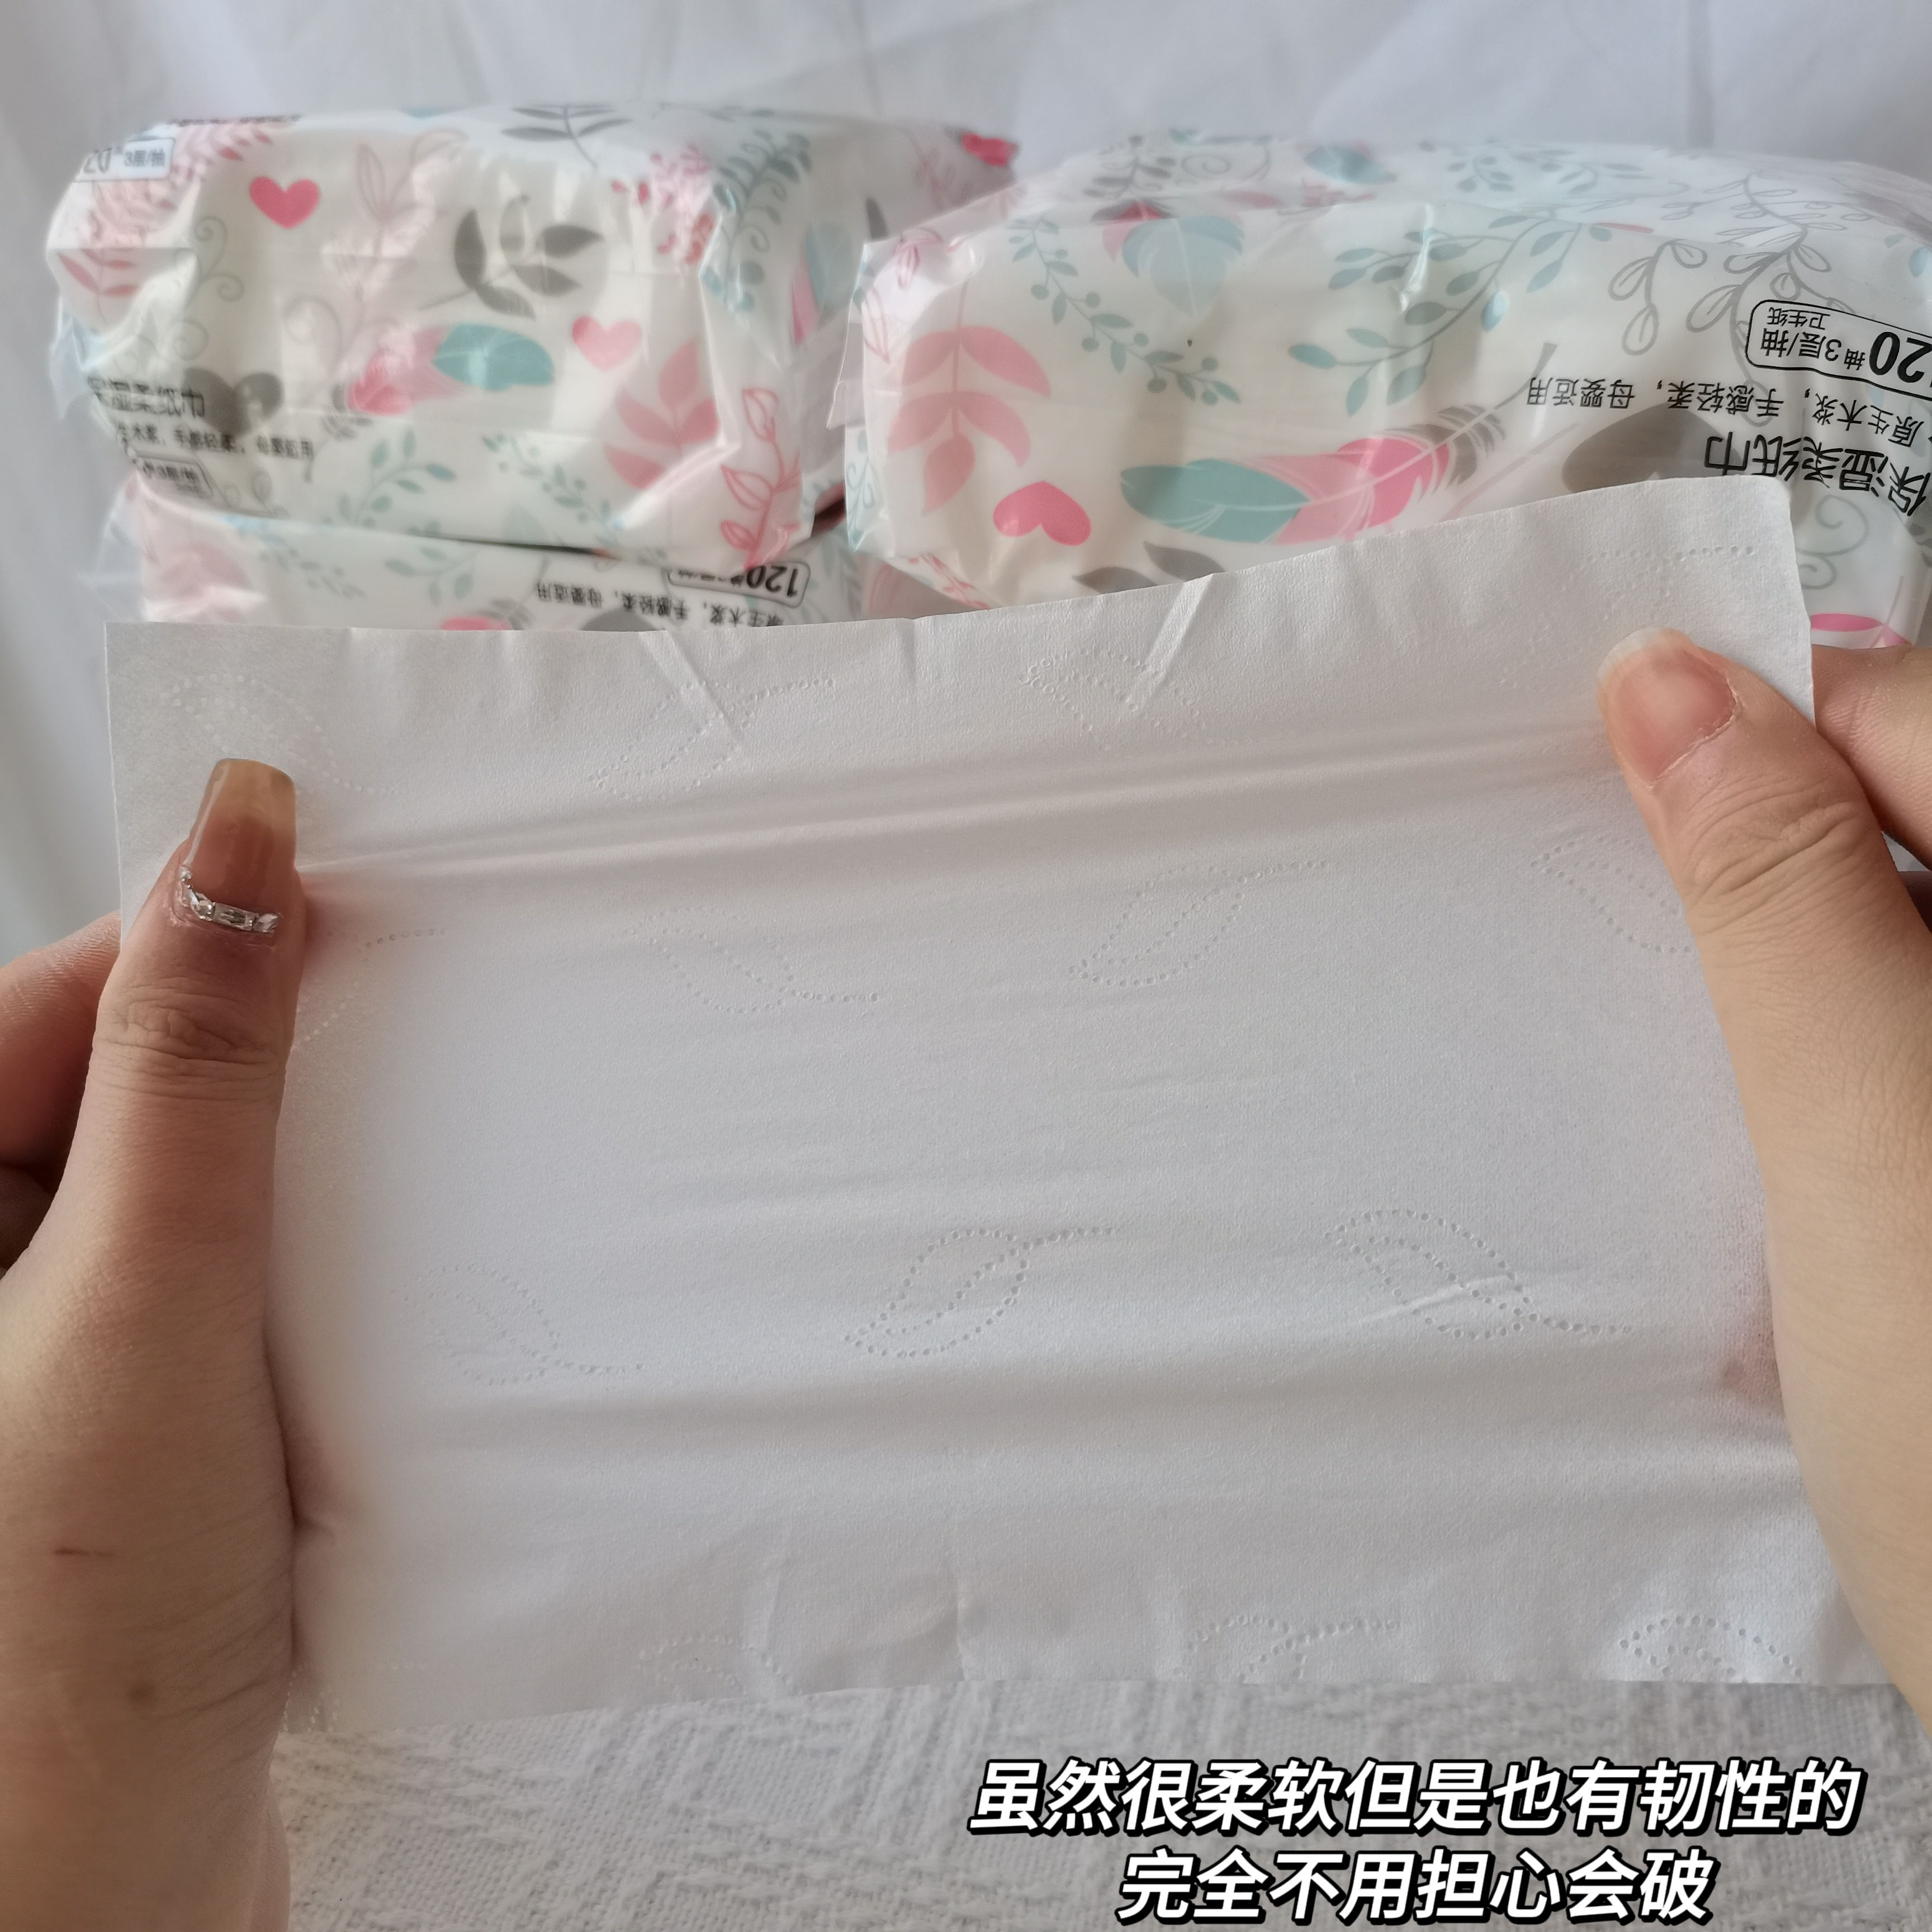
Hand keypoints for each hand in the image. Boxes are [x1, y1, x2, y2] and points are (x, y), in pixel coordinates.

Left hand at [0, 761, 304, 1930]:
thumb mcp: (144, 1307)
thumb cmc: (62, 1657)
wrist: (110, 1905)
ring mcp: (43, 1347)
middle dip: (265, 1064)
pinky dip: (305, 1267)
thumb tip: (233, 856)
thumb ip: (192, 1074)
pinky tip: (370, 1290)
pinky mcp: (125, 1411)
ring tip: (389, 1191)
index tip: (347, 900)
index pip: (54, 998)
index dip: (201, 937)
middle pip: (123, 1082)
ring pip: (187, 1183)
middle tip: (398, 1052)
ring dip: (298, 1176)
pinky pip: (220, 1278)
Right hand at [1599, 632, 1931, 1721]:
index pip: (1903, 714)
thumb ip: (1783, 893)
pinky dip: (1786, 1063)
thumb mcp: (1872, 1142)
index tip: (1575, 767)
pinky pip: (1869, 1051)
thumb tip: (1669, 680)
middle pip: (1885, 824)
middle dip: (1730, 856)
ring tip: (1649, 1048)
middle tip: (1588, 932)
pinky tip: (1730, 1134)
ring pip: (1867, 942)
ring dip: (1748, 973)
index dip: (1734, 727)